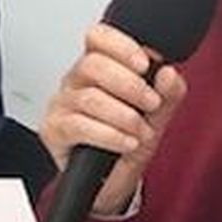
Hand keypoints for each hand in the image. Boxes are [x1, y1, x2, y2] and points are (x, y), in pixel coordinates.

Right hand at [40, 23, 186, 213]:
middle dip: (130, 85)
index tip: (145, 64)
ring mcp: (61, 105)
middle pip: (92, 64)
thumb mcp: (156, 118)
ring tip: (141, 131)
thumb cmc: (127, 143)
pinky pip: (79, 126)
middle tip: (151, 103)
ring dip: (124, 115)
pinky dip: (110, 135)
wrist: (111, 183)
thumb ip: (168, 94)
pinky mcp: (53, 130)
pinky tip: (126, 142)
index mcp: (99, 69)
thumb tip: (168, 72)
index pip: (98, 37)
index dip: (121, 46)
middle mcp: (76, 82)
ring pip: (89, 97)